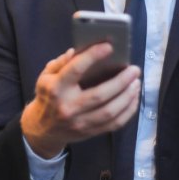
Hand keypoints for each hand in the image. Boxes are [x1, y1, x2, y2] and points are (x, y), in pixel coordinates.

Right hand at [21, 44, 141, 157]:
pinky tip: (133, 98)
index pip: (75, 70)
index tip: (109, 47)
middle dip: (121, 81)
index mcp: (55, 88)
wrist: (42, 129)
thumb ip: (60, 63)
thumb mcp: (46, 76)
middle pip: (99, 95)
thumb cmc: (48, 96)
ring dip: (127, 96)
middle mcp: (68, 107)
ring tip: (136, 83)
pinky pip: (114, 124)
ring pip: (110, 112)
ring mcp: (80, 122)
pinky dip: (128, 111)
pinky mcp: (90, 133)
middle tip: (134, 70)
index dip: (93, 56)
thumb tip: (76, 51)